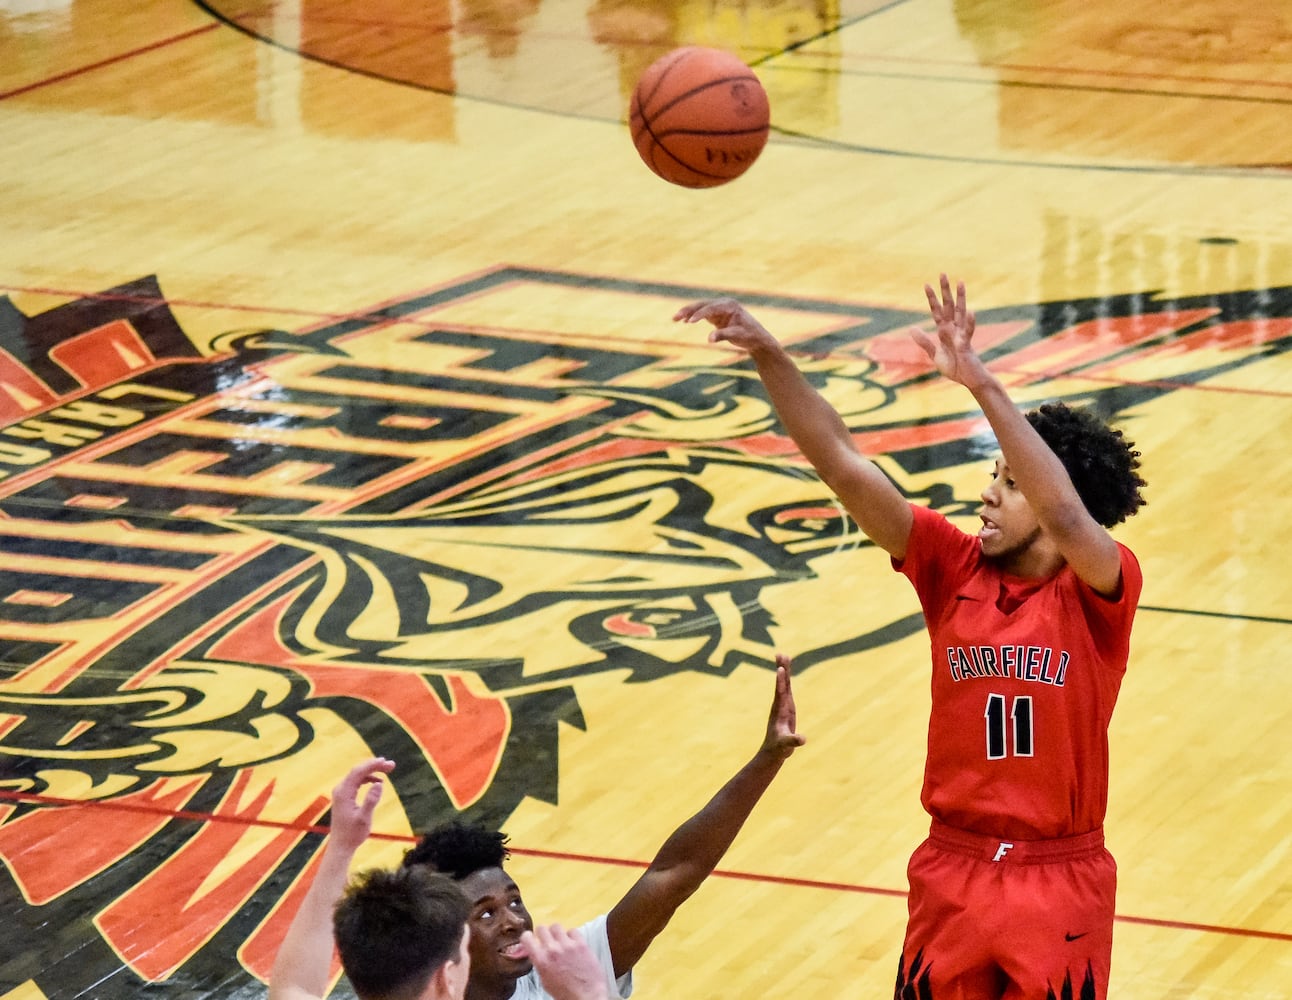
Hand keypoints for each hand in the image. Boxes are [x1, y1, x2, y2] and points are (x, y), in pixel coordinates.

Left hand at [329, 757, 394, 851]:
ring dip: (372, 771)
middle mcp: (340, 790)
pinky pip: (356, 781)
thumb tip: (379, 783)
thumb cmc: (353, 834)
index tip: (386, 762)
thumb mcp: (364, 818)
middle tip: (391, 765)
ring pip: (357, 775)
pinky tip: (378, 781)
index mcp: (344, 793)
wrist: (341, 845)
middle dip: (374, 765)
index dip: (373, 765)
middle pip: (357, 771)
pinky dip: (367, 778)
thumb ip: (371, 800)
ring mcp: (341, 792)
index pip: (358, 772)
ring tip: (387, 770)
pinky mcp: (344, 796)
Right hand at [519, 924, 608, 999]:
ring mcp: (567, 945)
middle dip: (543, 934)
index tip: (531, 938)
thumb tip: (534, 952)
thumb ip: (539, 963)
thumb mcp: (545, 980)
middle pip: (542, 928)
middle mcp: (552, 950)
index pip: (527, 938)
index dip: (528, 937)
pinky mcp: (581, 943)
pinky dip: (572, 936)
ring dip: (557, 933)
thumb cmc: (565, 993)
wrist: (586, 996)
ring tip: (561, 941)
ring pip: (556, 926)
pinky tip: (573, 944)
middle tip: (547, 940)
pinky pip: (573, 930)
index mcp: (541, 960)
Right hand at [674, 298, 777, 354]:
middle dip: (688, 310)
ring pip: (700, 308)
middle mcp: (723, 304)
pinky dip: (694, 317)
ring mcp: (720, 309)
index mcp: (729, 305)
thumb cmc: (750, 336)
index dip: (699, 314)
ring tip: (675, 319)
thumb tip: (709, 339)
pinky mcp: (718, 316)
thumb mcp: (737, 336)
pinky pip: (703, 314)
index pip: (710, 308)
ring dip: (688, 313)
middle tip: (675, 317)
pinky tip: (684, 321)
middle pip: (702, 305)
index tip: (689, 322)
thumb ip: (723, 335)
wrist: (757, 339)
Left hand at [762, 654, 806, 758]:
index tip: (780, 669)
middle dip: (782, 669)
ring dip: (784, 669)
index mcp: (780, 711)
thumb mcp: (786, 745)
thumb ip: (793, 741)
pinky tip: (785, 670)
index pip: (780, 693)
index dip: (781, 682)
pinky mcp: (786, 707)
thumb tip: (802, 739)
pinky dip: (787, 678)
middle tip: (781, 654)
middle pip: (782, 684)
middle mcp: (780, 705)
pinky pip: (787, 688)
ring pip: (784, 684)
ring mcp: (782, 705)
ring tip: (783, 655)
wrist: (773, 751)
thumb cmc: (779, 748)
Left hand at [909, 273, 987, 387]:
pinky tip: (970, 311)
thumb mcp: (935, 354)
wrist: (969, 381)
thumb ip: (925, 342)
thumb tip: (912, 328)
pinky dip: (969, 322)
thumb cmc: (955, 367)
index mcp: (945, 331)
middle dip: (945, 291)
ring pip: (961, 313)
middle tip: (942, 273)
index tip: (926, 284)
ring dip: (961, 298)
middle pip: (949, 306)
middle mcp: (954, 329)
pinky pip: (967, 332)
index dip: (932, 299)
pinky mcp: (966, 345)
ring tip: (961, 283)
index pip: (937, 311)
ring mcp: (961, 335)